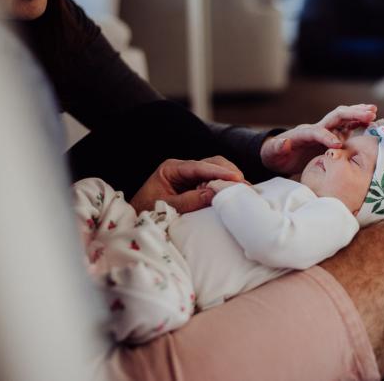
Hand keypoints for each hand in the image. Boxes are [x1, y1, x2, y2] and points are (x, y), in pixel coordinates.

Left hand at [130, 156, 244, 213]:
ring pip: (217, 171)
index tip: (237, 178)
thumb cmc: (146, 213)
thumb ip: (189, 201)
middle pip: (213, 163)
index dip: (220, 172)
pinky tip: (235, 196)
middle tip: (246, 187)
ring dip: (230, 180)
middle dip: (230, 173)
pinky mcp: (197, 186)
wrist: (137, 221)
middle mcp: (184, 169)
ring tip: (244, 193)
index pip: (200, 167)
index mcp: (171, 169)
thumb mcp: (166, 208)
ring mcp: (191, 177)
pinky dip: (226, 187)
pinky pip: (215, 182)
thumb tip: (214, 194)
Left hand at [260, 104, 376, 174]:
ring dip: (357, 114)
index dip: (327, 137)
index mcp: (304, 133)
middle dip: (351, 114)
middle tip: (369, 114)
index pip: (317, 131)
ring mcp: (326, 131)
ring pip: (344, 119)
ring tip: (373, 112)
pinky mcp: (332, 137)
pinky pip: (348, 128)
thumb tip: (285, 142)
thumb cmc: (275, 156)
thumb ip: (277, 148)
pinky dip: (359, 123)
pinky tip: (372, 122)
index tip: (337, 146)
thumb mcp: (272, 154)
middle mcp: (317, 128)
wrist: (278, 155)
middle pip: (335, 117)